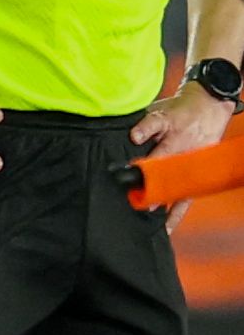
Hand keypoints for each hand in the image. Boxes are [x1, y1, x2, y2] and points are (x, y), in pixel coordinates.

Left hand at [130, 81, 233, 230]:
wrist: (209, 105)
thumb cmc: (180, 110)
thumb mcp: (161, 112)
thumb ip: (146, 126)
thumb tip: (133, 137)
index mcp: (174, 145)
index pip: (154, 164)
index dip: (140, 176)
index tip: (126, 187)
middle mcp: (184, 161)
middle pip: (166, 185)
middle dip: (152, 198)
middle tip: (138, 212)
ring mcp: (191, 169)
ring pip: (177, 195)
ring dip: (164, 211)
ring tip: (154, 229)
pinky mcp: (195, 175)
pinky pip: (186, 199)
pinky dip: (176, 213)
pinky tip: (167, 228)